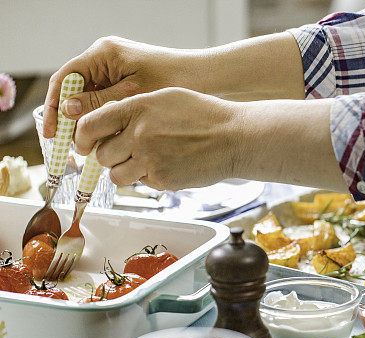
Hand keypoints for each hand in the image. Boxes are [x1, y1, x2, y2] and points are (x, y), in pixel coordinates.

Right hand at [44, 36, 199, 137]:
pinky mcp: (125, 81)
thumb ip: (100, 101)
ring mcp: (115, 70)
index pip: (65, 79)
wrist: (204, 77)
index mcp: (103, 53)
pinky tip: (104, 140)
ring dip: (86, 122)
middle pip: (74, 90)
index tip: (53, 133)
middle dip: (69, 119)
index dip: (55, 107)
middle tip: (69, 146)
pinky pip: (104, 101)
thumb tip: (68, 110)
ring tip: (86, 148)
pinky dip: (102, 120)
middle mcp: (104, 58)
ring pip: (88, 98)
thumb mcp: (134, 95)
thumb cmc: (174, 80)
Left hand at [76, 88, 238, 190]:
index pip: (89, 125)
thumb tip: (107, 123)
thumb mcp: (165, 97)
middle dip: (108, 155)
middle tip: (123, 151)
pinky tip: (167, 165)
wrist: (236, 138)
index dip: (82, 136)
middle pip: (101, 154)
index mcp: (137, 109)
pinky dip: (149, 177)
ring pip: (117, 175)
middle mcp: (139, 135)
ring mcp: (151, 161)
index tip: (84, 142)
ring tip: (143, 161)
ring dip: (124, 170)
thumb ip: (134, 108)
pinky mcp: (163, 181)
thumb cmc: (205, 115)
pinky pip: (142, 183)